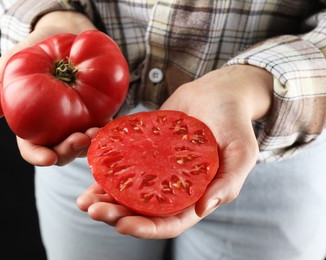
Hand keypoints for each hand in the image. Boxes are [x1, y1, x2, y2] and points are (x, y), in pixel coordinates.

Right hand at [0, 11, 96, 165]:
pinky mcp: (97, 113)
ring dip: (91, 142)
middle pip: (61, 152)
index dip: (39, 157)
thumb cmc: (34, 50)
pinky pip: (102, 126)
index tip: (48, 158)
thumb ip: (0, 82)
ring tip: (96, 130)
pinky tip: (110, 122)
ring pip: (84, 144)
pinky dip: (106, 128)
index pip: (32, 149)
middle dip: (70, 152)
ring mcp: (77, 123)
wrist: (63, 34)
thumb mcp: (13, 61)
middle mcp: (55, 129)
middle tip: (80, 138)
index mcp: (31, 125)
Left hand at [77, 65, 272, 237]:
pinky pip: (123, 159)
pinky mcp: (144, 148)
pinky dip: (105, 165)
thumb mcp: (242, 152)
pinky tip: (90, 163)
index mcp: (195, 196)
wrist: (217, 93)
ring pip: (127, 188)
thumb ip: (228, 183)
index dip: (146, 228)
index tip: (122, 225)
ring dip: (104, 195)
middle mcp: (172, 186)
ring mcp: (155, 167)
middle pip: (141, 209)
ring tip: (83, 198)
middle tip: (92, 210)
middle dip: (116, 214)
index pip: (169, 222)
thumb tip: (203, 210)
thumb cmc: (235, 123)